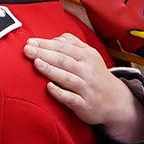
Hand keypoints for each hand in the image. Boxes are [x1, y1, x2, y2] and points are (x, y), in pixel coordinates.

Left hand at [24, 35, 143, 141]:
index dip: (46, 44)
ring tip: (36, 63)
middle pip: (64, 60)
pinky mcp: (84, 105)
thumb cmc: (97, 76)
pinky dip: (60, 93)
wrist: (117, 101)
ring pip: (67, 78)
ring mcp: (86, 88)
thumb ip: (73, 44)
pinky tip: (49, 87)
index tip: (30, 41)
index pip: (64, 48)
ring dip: (51, 70)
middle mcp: (88, 71)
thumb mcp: (91, 56)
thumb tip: (54, 38)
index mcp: (88, 56)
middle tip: (27, 50)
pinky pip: (71, 98)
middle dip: (44, 54)